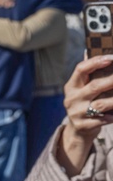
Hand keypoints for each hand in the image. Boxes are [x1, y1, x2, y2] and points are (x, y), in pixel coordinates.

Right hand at [58, 55, 112, 174]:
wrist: (78, 130)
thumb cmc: (85, 104)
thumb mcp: (83, 89)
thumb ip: (88, 73)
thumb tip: (88, 51)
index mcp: (72, 86)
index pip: (80, 69)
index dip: (95, 62)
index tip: (111, 58)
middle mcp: (71, 98)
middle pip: (94, 86)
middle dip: (112, 81)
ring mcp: (76, 113)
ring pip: (101, 104)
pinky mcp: (82, 125)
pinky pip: (102, 120)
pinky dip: (111, 117)